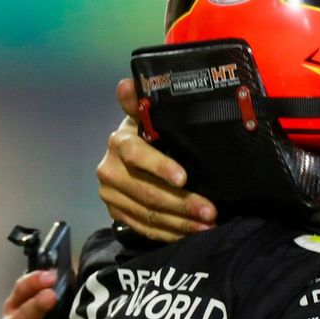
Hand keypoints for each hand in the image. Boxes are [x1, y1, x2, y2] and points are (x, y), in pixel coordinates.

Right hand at [96, 78, 217, 239]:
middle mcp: (109, 170)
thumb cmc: (146, 132)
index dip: (159, 167)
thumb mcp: (144, 114)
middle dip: (182, 204)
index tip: (183, 178)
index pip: (137, 156)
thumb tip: (127, 84)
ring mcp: (111, 196)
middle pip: (148, 192)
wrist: (125, 156)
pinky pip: (144, 229)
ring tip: (207, 226)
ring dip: (180, 223)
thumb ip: (138, 101)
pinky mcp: (116, 214)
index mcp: (119, 142)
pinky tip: (190, 234)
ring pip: (148, 214)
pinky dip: (169, 234)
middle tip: (210, 211)